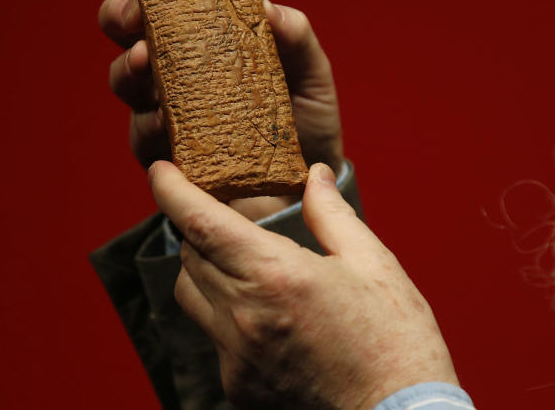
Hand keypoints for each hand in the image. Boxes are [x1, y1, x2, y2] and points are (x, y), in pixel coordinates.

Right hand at [100, 0, 344, 217]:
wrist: (306, 188)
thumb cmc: (305, 119)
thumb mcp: (310, 72)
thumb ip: (294, 36)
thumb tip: (265, 7)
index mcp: (211, 35)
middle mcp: (180, 66)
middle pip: (131, 28)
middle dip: (125, 12)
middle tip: (138, 12)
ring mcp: (166, 109)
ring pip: (126, 78)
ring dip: (131, 65)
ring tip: (148, 61)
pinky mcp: (165, 155)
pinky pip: (144, 134)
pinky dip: (150, 122)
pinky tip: (165, 118)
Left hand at [149, 160, 458, 409]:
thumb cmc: (393, 336)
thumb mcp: (372, 262)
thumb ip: (331, 214)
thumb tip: (314, 175)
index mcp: (277, 276)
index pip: (201, 223)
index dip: (172, 191)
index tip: (161, 169)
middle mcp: (245, 316)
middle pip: (190, 255)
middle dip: (197, 225)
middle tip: (218, 208)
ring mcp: (237, 356)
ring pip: (191, 295)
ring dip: (203, 267)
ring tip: (238, 257)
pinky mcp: (239, 385)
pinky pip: (213, 334)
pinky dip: (225, 310)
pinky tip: (264, 308)